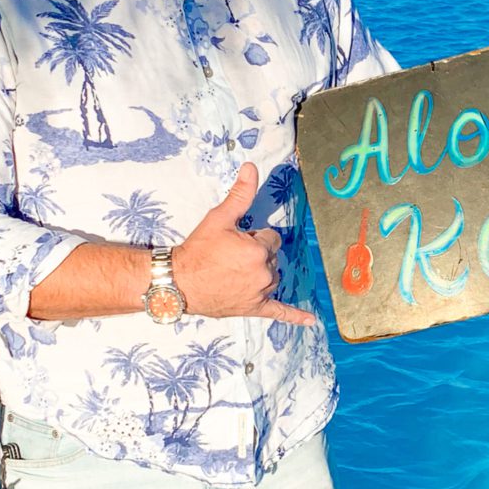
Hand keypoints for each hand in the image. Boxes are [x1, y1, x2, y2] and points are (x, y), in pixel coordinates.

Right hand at [173, 163, 315, 326]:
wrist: (178, 282)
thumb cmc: (198, 250)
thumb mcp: (219, 217)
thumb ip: (240, 193)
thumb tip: (251, 167)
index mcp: (259, 250)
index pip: (271, 238)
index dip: (253, 238)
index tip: (234, 242)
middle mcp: (264, 273)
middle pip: (272, 257)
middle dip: (256, 255)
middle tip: (229, 258)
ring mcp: (260, 293)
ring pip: (273, 278)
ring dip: (261, 273)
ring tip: (234, 273)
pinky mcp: (254, 308)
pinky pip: (279, 312)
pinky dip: (294, 316)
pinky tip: (310, 321)